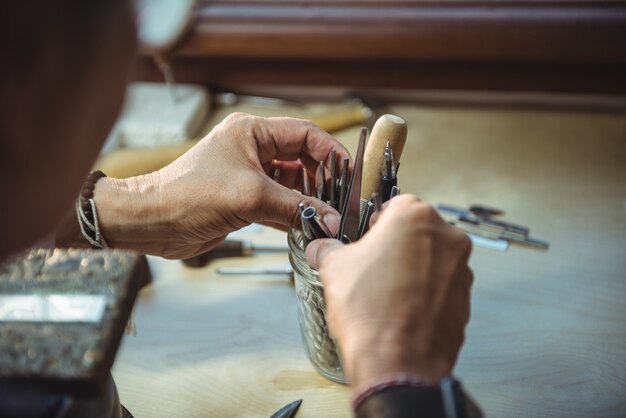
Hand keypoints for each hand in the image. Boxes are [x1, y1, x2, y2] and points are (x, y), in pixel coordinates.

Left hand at [94, 113, 349, 257]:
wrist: (151, 221)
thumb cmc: (186, 195)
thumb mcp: (249, 197)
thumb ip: (295, 208)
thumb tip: (329, 218)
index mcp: (252, 132)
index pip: (305, 133)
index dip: (330, 151)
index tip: (349, 173)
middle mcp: (252, 149)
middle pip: (302, 158)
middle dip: (323, 178)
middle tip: (340, 199)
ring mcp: (248, 175)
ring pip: (292, 183)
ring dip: (309, 199)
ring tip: (327, 215)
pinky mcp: (244, 199)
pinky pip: (279, 202)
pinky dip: (293, 213)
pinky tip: (306, 225)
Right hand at [305, 195, 472, 392]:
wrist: (397, 364)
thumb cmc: (370, 313)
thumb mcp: (334, 269)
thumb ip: (327, 248)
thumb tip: (322, 247)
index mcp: (415, 217)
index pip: (394, 204)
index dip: (374, 222)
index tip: (364, 236)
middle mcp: (446, 237)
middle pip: (416, 230)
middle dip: (394, 245)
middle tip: (371, 266)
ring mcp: (461, 270)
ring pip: (431, 258)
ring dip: (411, 268)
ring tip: (384, 292)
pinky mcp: (466, 299)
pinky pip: (441, 286)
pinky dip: (424, 292)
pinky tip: (401, 309)